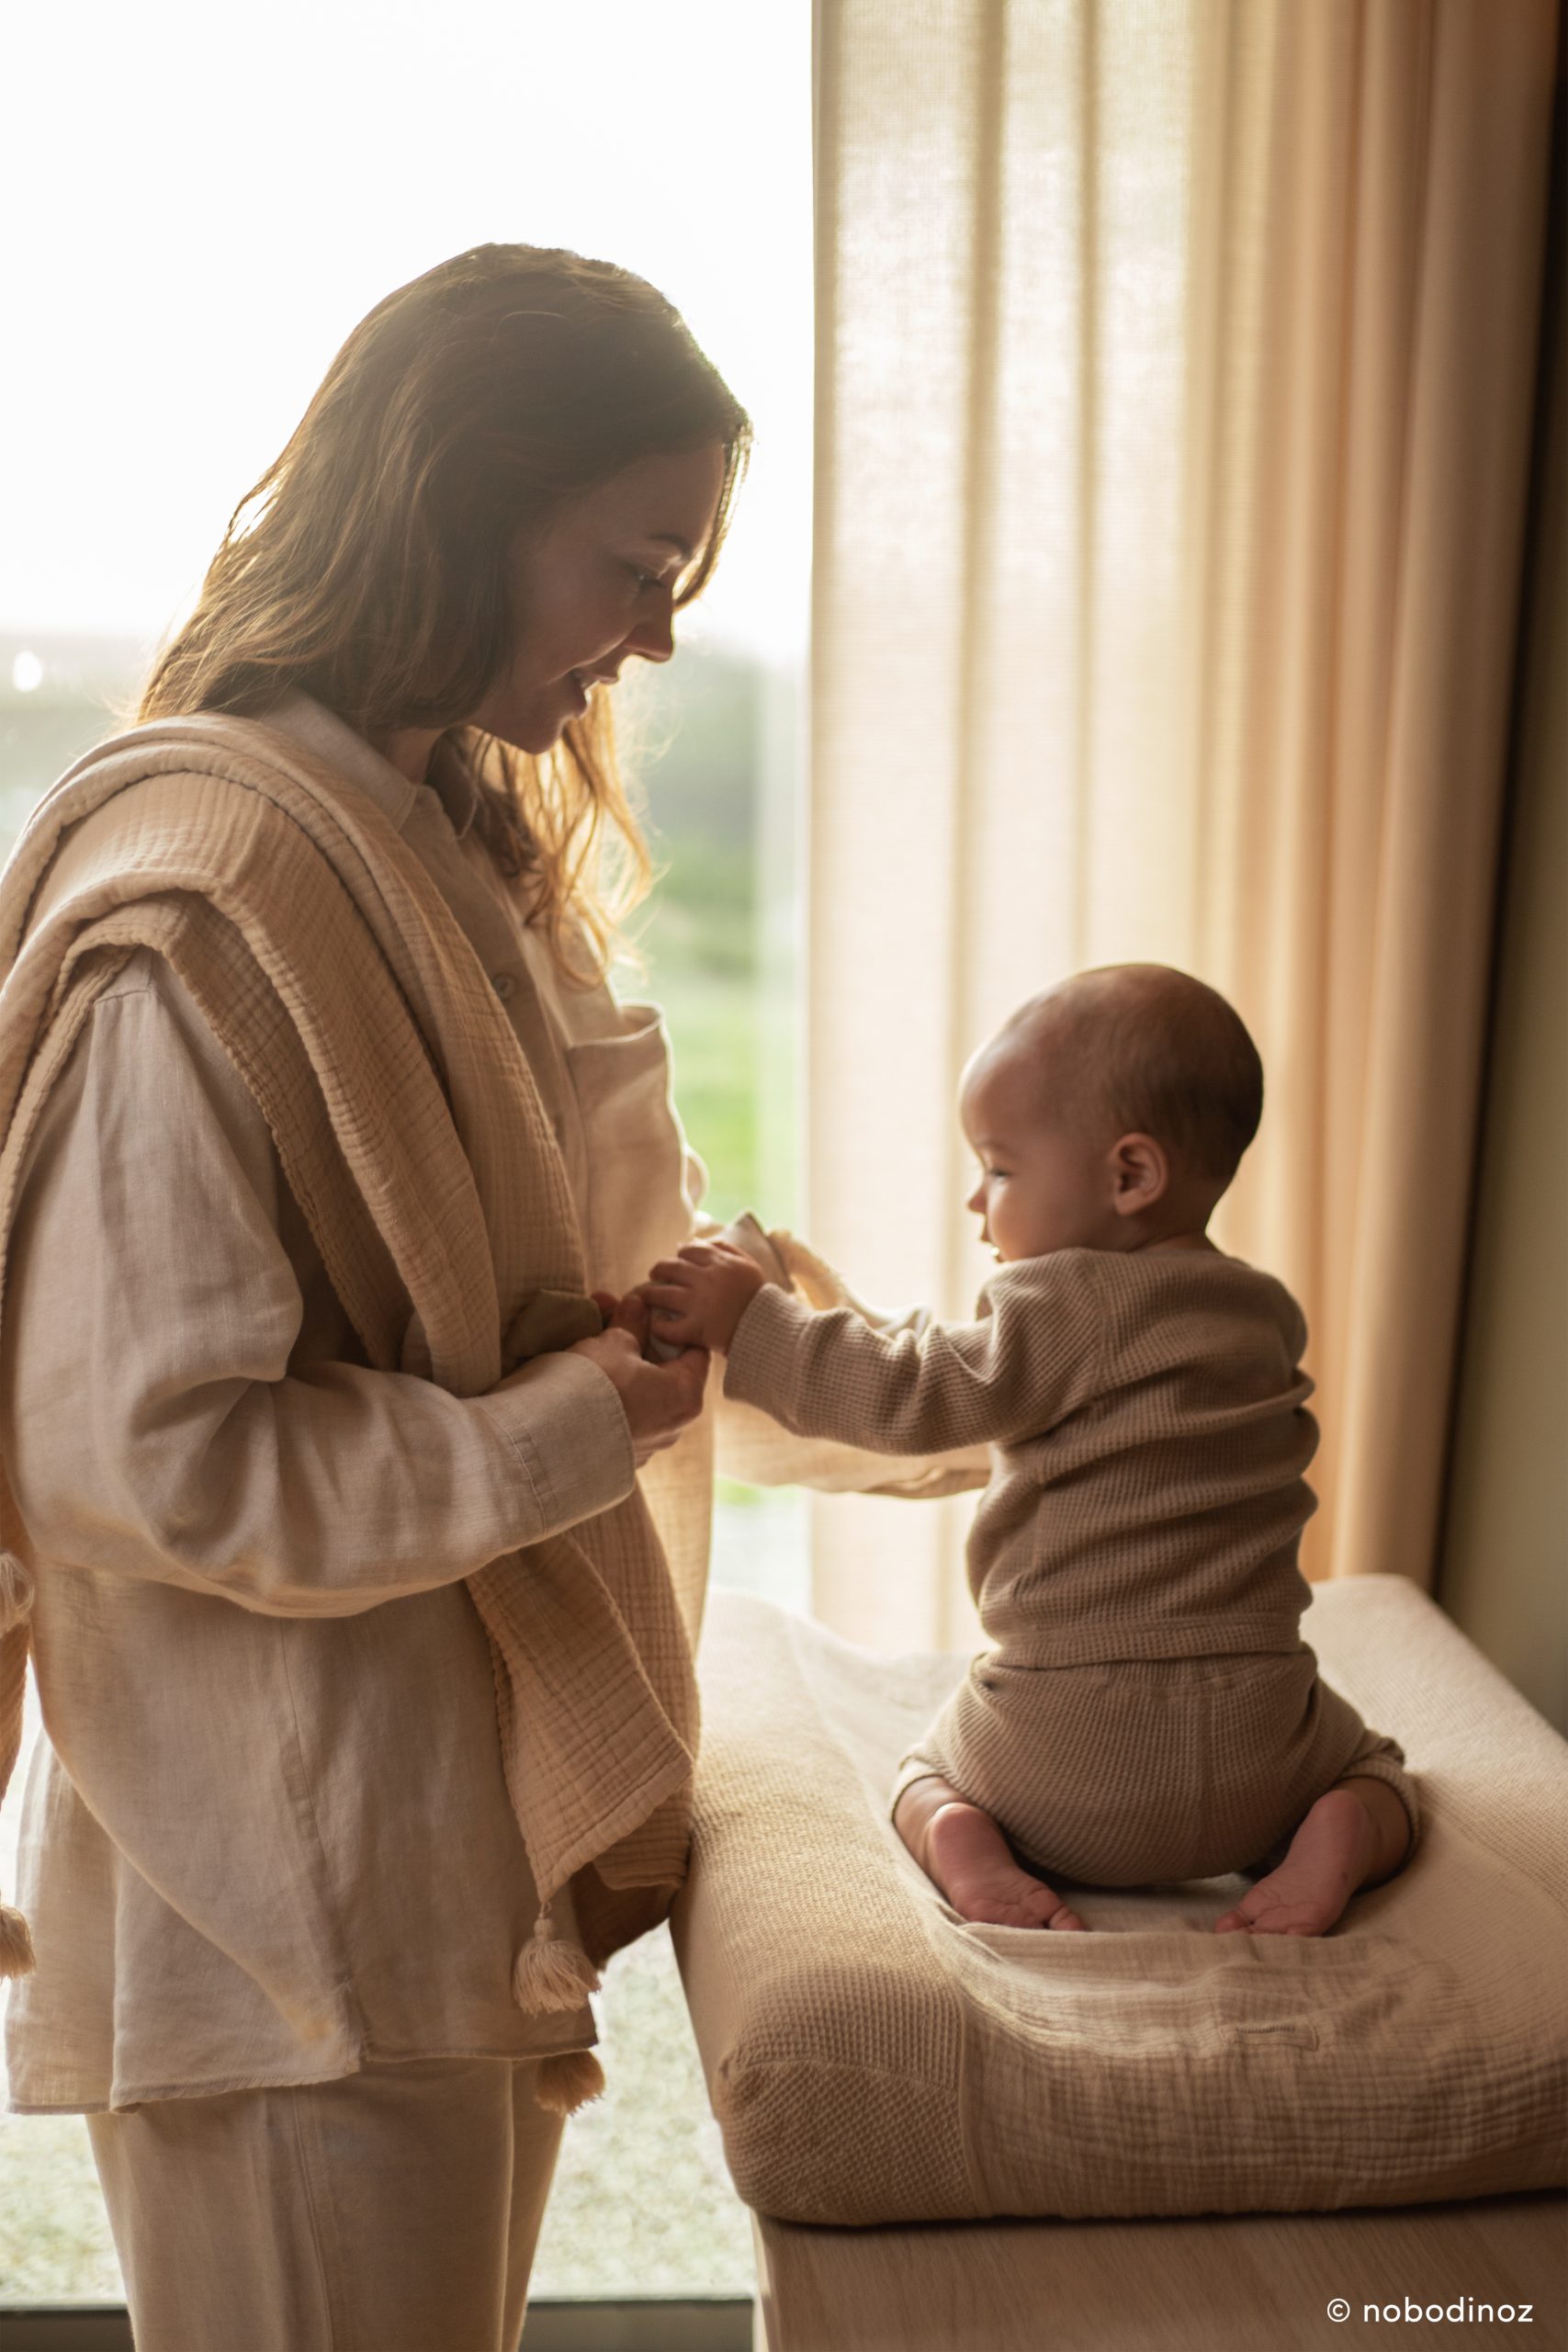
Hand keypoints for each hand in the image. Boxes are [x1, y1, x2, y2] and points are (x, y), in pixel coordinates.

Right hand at [568, 1289, 708, 1465]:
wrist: (550, 1436)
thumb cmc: (593, 1384)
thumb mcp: (614, 1343)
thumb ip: (632, 1323)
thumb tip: (638, 1306)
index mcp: (686, 1396)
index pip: (694, 1351)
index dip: (671, 1326)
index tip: (647, 1310)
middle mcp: (673, 1425)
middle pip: (663, 1371)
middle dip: (637, 1340)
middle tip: (611, 1314)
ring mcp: (646, 1444)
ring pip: (640, 1392)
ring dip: (620, 1364)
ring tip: (590, 1336)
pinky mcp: (619, 1454)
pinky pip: (621, 1414)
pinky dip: (610, 1393)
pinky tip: (584, 1374)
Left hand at [637, 1238, 766, 1355]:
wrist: (771, 1329)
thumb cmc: (759, 1297)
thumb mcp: (749, 1265)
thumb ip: (725, 1249)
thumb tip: (697, 1241)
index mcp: (720, 1263)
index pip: (688, 1251)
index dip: (679, 1256)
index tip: (676, 1263)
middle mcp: (707, 1280)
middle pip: (670, 1268)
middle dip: (658, 1269)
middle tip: (654, 1274)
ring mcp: (699, 1304)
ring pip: (662, 1295)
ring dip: (650, 1294)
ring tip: (646, 1296)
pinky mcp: (697, 1329)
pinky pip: (668, 1328)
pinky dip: (660, 1327)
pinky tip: (658, 1325)